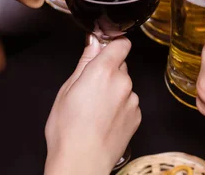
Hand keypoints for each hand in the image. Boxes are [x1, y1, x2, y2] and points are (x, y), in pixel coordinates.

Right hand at [45, 39, 139, 174]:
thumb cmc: (68, 130)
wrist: (82, 161)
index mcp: (103, 70)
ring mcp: (132, 99)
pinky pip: (129, 103)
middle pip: (121, 65)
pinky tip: (104, 120)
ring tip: (95, 110)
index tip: (104, 50)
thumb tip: (93, 42)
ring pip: (124, 86)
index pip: (121, 43)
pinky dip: (120, 107)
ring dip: (114, 91)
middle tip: (90, 88)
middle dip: (108, 71)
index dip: (113, 44)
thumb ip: (84, 62)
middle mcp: (123, 82)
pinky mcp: (137, 115)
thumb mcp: (67, 90)